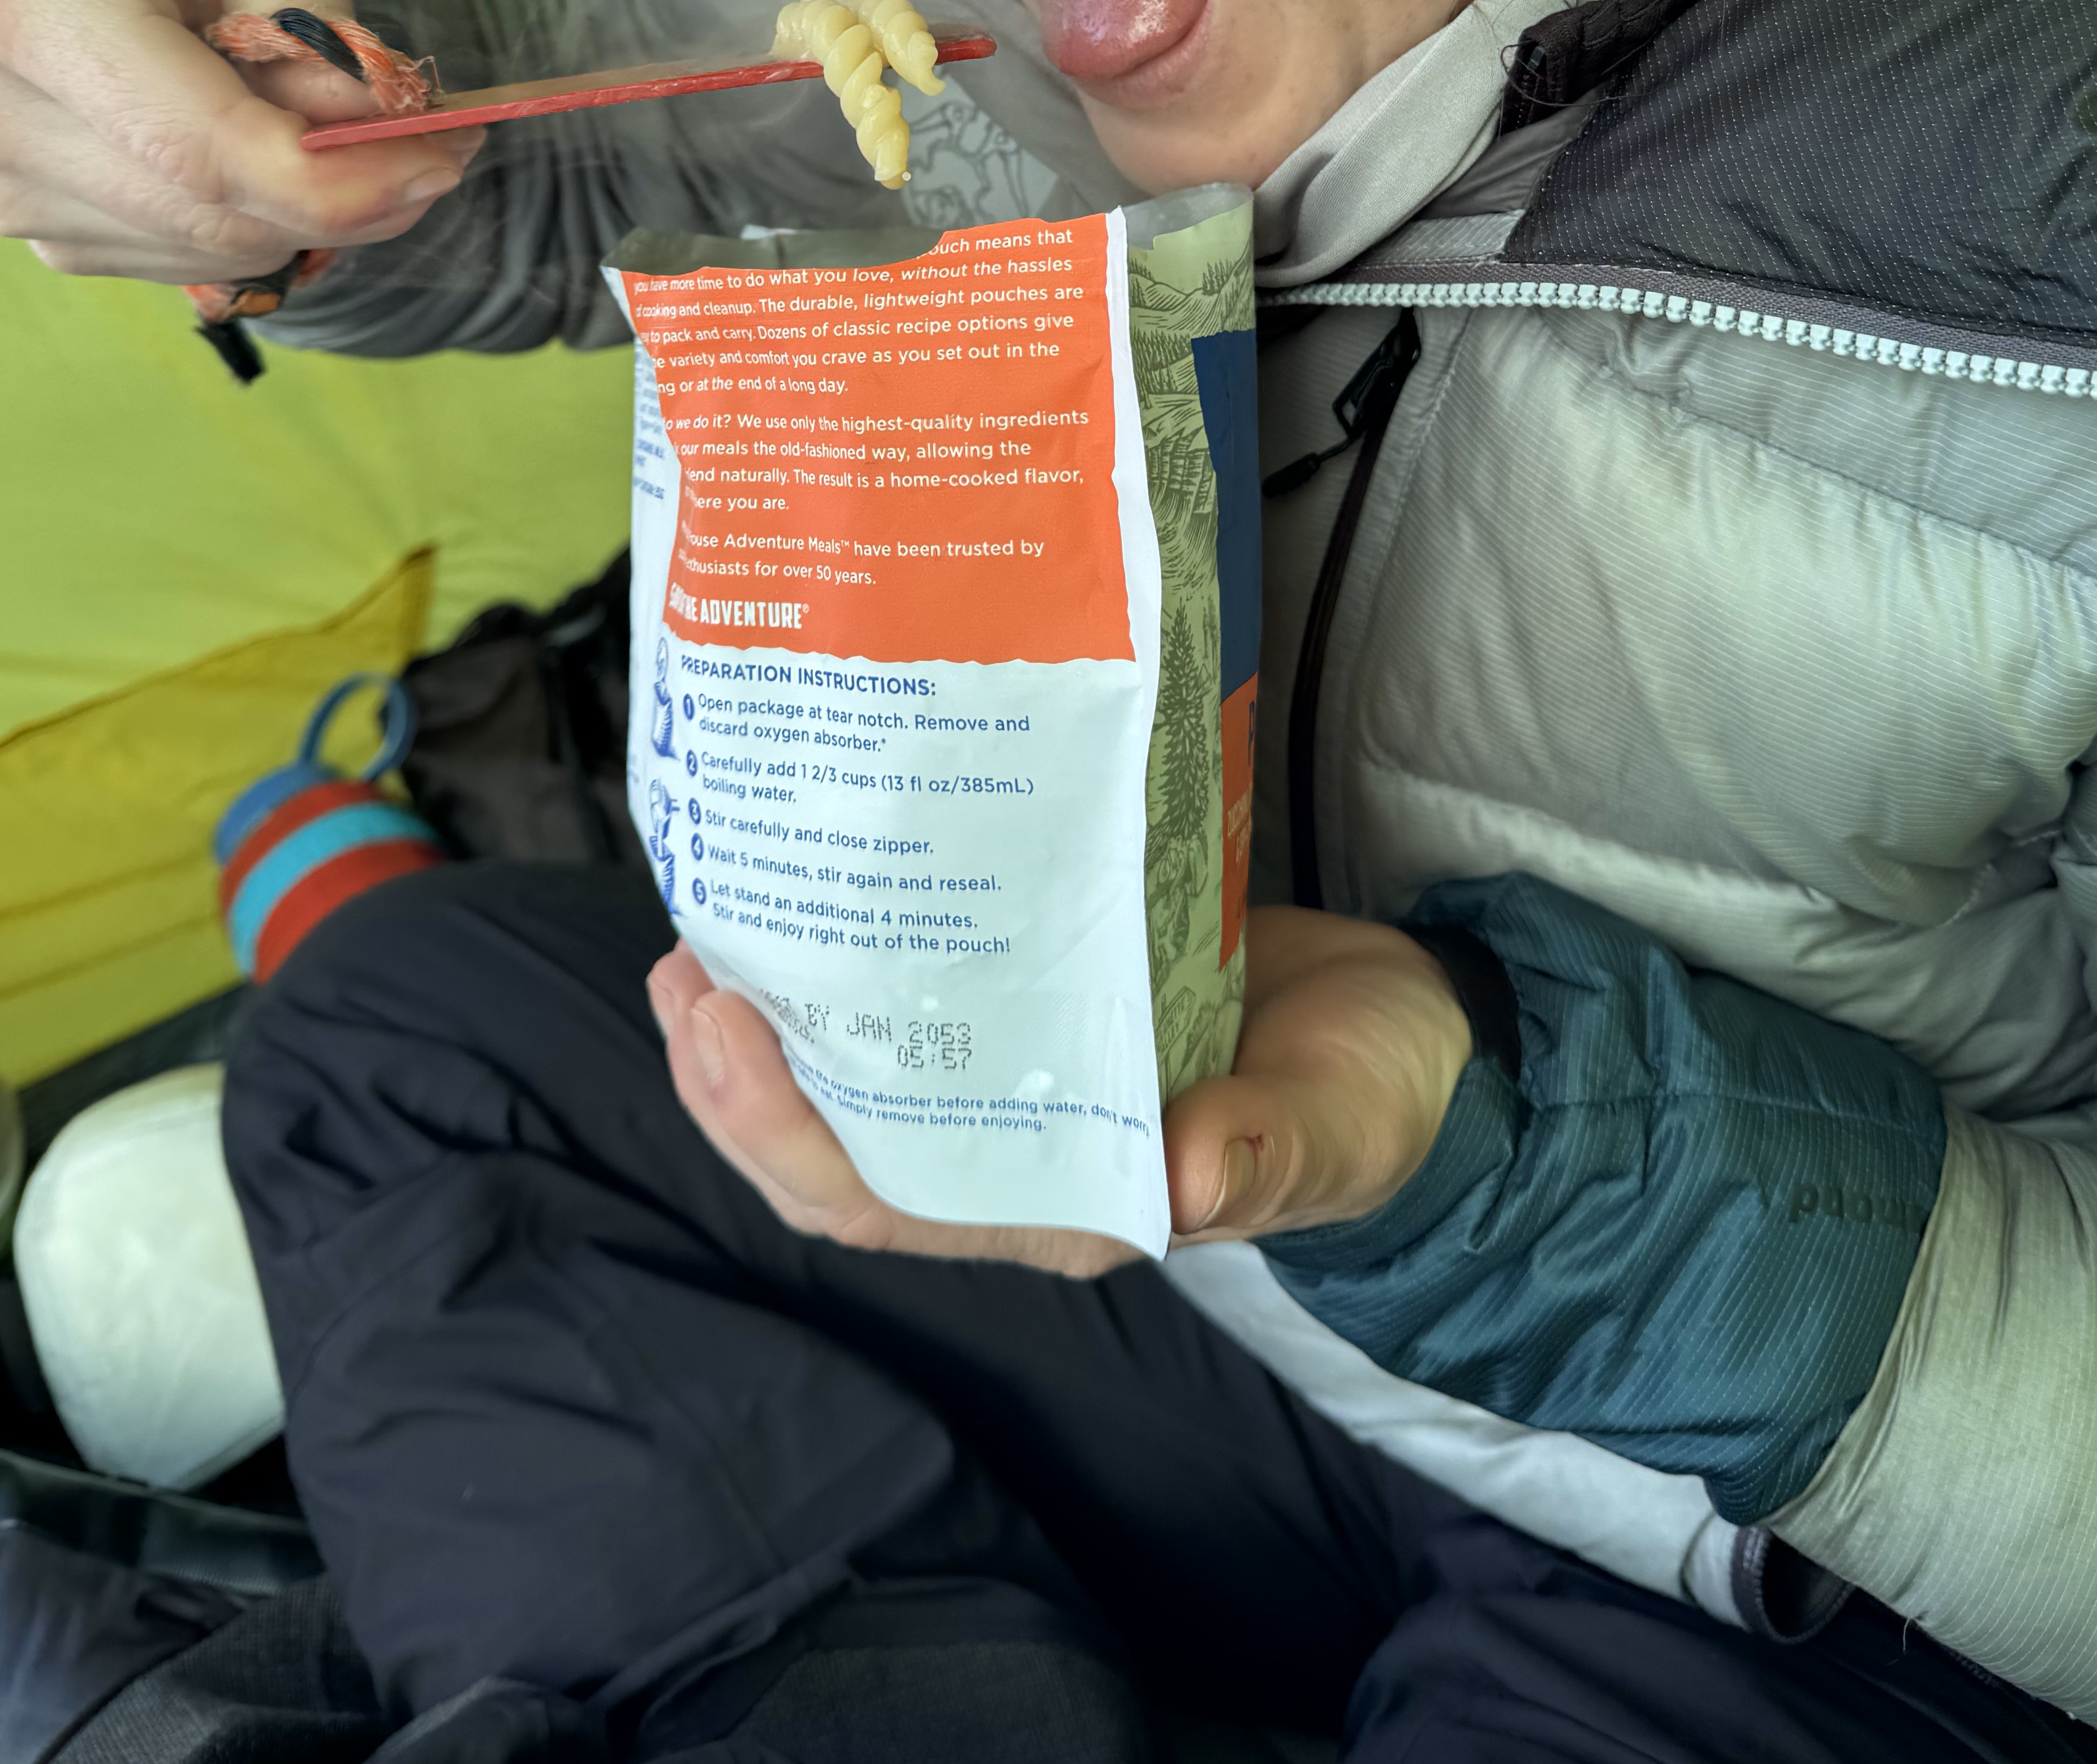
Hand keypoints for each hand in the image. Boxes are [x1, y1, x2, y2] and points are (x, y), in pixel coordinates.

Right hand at [0, 0, 474, 284]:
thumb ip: (317, 12)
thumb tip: (366, 128)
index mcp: (23, 0)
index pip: (194, 142)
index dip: (332, 177)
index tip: (443, 158)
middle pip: (209, 210)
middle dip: (346, 192)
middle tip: (437, 142)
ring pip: (210, 248)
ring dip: (306, 207)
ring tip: (337, 119)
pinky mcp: (32, 231)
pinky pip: (187, 261)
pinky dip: (255, 218)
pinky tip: (256, 145)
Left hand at [648, 905, 1470, 1276]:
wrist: (1412, 1032)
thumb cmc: (1372, 1090)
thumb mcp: (1338, 1119)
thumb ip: (1267, 1149)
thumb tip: (1187, 1173)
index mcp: (1068, 1204)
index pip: (882, 1203)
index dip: (785, 1133)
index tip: (725, 1028)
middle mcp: (1018, 1154)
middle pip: (833, 1151)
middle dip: (734, 1079)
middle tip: (684, 970)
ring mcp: (1019, 1080)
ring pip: (849, 1081)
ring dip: (763, 1023)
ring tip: (704, 931)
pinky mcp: (1034, 1001)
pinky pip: (907, 1004)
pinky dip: (840, 964)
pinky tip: (810, 892)